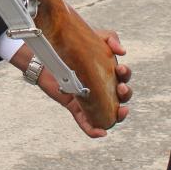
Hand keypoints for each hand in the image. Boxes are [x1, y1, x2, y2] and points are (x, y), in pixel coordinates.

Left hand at [11, 32, 131, 138]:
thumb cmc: (70, 44)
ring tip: (120, 111)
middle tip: (121, 88)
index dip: (126, 75)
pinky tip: (101, 132)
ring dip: (118, 115)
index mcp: (107, 72)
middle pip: (121, 97)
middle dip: (126, 94)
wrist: (44, 52)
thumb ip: (110, 38)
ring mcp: (89, 99)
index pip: (123, 77)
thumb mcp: (93, 37)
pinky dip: (94, 131)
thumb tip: (122, 52)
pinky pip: (86, 123)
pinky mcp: (75, 107)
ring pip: (108, 113)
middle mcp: (100, 87)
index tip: (120, 69)